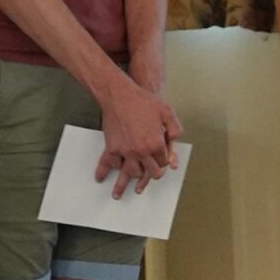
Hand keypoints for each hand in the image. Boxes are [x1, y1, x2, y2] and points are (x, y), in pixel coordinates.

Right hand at [97, 73, 183, 197]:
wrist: (119, 95)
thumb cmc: (143, 101)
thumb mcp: (167, 112)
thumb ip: (175, 128)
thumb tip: (175, 141)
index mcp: (156, 144)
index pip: (164, 162)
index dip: (164, 161)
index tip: (161, 160)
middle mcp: (142, 151)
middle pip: (150, 172)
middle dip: (152, 174)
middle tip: (150, 176)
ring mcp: (126, 151)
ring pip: (132, 173)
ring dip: (132, 178)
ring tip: (129, 184)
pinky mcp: (112, 148)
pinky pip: (110, 164)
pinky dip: (108, 171)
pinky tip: (104, 176)